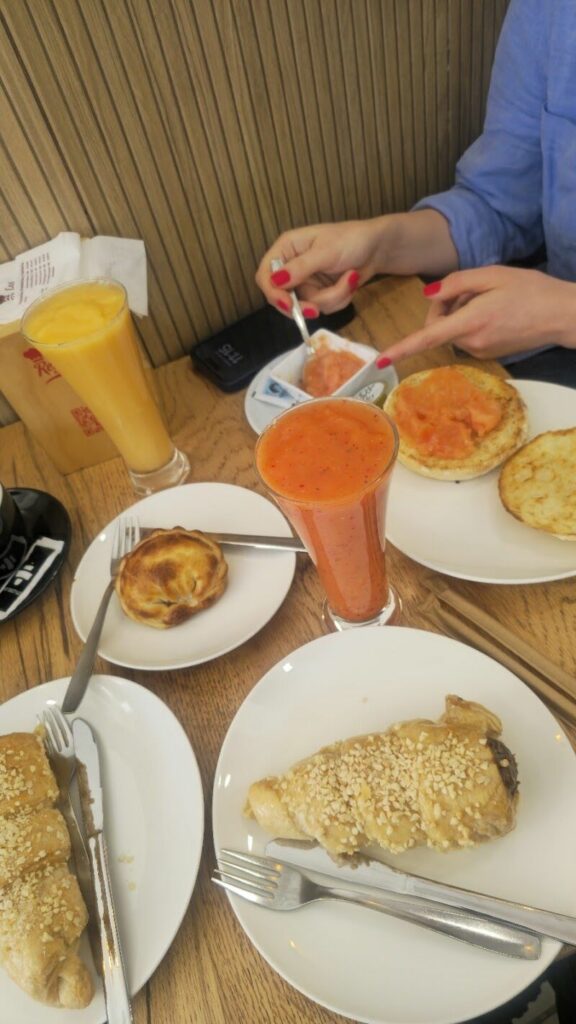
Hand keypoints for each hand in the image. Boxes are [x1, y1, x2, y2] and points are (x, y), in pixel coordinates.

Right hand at [255, 219, 387, 316]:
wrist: (377, 248)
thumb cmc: (351, 240)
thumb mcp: (325, 252)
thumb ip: (300, 267)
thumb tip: (275, 281)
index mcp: (286, 249)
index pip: (265, 276)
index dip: (272, 293)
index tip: (288, 304)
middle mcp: (291, 268)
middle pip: (283, 298)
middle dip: (304, 305)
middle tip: (317, 309)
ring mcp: (306, 283)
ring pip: (307, 306)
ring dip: (332, 297)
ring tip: (350, 278)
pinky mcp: (320, 294)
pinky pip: (323, 308)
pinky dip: (339, 299)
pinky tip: (350, 282)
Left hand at [384, 266, 575, 362]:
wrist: (562, 315)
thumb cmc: (530, 290)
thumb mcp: (492, 274)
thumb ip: (456, 283)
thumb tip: (428, 296)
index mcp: (470, 322)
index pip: (427, 337)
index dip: (401, 348)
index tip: (380, 359)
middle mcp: (471, 342)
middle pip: (439, 326)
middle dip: (445, 307)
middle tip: (472, 289)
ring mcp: (480, 351)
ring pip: (452, 330)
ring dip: (459, 313)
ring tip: (488, 299)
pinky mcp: (487, 353)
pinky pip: (466, 336)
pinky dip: (470, 322)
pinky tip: (494, 311)